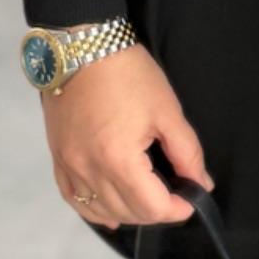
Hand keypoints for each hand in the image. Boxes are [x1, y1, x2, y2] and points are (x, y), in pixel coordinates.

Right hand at [43, 45, 212, 228]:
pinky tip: (111, 208)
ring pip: (100, 210)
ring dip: (128, 212)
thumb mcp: (168, 111)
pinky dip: (94, 207)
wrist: (82, 46)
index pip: (153, 207)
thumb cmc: (126, 73)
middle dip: (156, 210)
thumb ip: (188, 154)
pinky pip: (73, 198)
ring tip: (147, 197)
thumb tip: (200, 184)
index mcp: (118, 158)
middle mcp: (88, 168)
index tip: (191, 199)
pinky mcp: (58, 157)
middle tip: (174, 193)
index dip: (178, 209)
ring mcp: (69, 164)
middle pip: (128, 213)